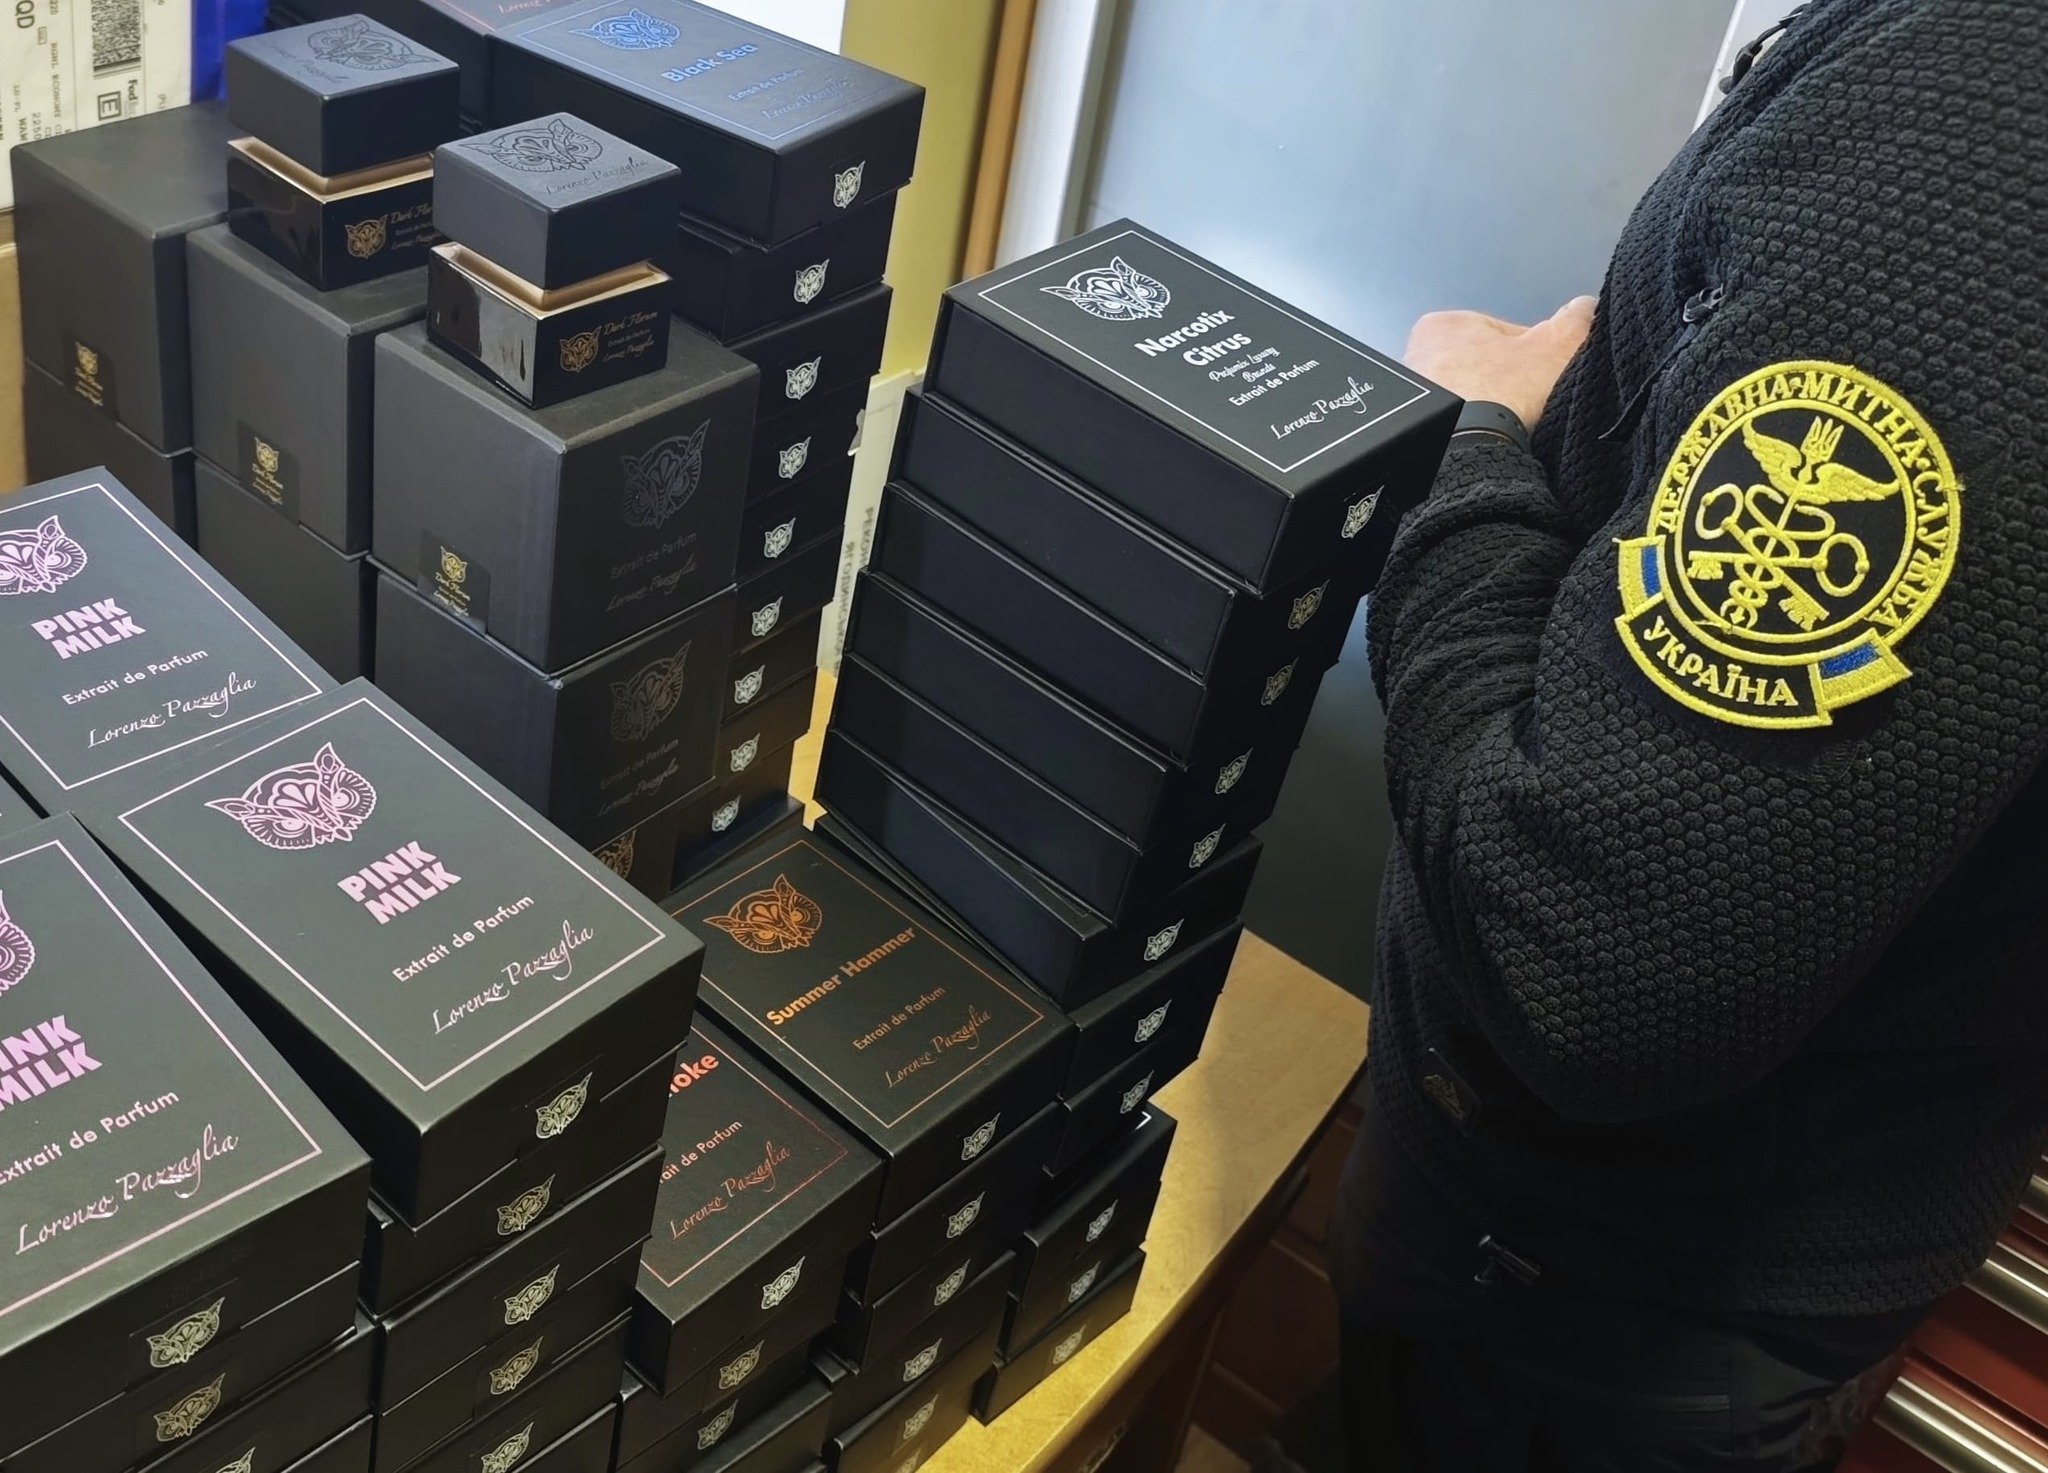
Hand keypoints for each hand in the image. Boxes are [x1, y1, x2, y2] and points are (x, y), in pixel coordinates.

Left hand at [1404, 296, 1597, 429]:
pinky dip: (1469, 433)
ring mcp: (1409, 399)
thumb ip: (1573, 323)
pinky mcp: (1412, 433)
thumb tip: (1585, 306)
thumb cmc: (1503, 392)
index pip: (1504, 335)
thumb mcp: (1553, 350)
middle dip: (1508, 385)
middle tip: (1531, 406)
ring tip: (1510, 428)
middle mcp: (1416, 356)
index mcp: (1444, 324)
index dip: (1535, 358)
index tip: (1548, 379)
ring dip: (1488, 410)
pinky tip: (1489, 443)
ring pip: (1467, 399)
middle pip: (1483, 368)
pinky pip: (1452, 427)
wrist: (1461, 452)